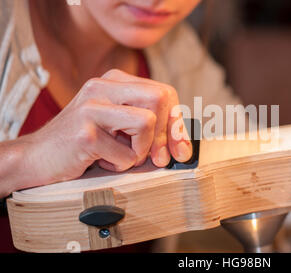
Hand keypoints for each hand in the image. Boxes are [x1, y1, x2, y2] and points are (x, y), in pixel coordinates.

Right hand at [20, 69, 191, 188]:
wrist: (38, 157)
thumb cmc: (85, 143)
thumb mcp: (119, 126)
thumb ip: (149, 127)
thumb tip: (184, 147)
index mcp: (114, 80)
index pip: (165, 92)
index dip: (177, 123)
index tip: (179, 149)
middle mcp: (102, 86)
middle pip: (161, 98)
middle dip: (166, 134)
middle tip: (157, 157)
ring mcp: (92, 107)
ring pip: (147, 122)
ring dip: (141, 151)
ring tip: (120, 156)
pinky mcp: (85, 132)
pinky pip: (126, 154)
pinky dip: (119, 166)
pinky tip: (100, 161)